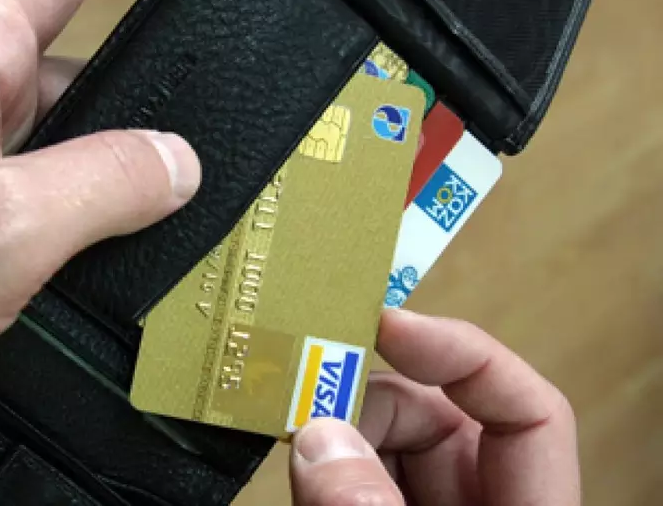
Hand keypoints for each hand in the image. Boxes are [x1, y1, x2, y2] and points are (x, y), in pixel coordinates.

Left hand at [0, 0, 193, 492]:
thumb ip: (99, 184)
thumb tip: (176, 161)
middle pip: (62, 61)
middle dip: (137, 82)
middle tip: (207, 116)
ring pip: (41, 147)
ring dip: (101, 170)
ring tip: (168, 211)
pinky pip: (12, 212)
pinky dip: (62, 230)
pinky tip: (93, 272)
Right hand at [289, 309, 579, 505]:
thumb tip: (320, 440)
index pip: (526, 411)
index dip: (461, 352)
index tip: (384, 323)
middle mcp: (474, 503)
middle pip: (430, 417)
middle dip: (362, 399)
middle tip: (298, 400)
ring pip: (376, 444)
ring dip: (328, 435)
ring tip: (284, 436)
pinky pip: (347, 479)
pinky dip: (318, 468)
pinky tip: (295, 468)